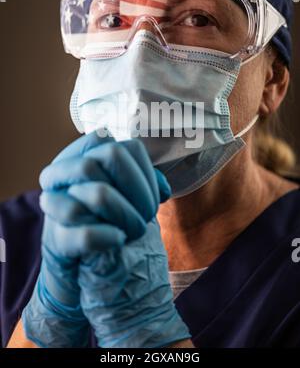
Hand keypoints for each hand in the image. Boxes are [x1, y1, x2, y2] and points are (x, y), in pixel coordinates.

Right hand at [22, 131, 172, 346]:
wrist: (76, 268)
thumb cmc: (104, 223)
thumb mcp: (123, 197)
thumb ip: (142, 183)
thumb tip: (163, 189)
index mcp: (81, 156)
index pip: (121, 145)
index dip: (144, 170)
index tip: (154, 196)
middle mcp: (63, 172)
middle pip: (110, 156)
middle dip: (140, 190)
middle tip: (146, 215)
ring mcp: (54, 203)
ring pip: (98, 192)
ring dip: (127, 214)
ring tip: (134, 231)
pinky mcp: (55, 238)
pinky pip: (85, 231)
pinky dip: (108, 236)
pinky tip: (118, 240)